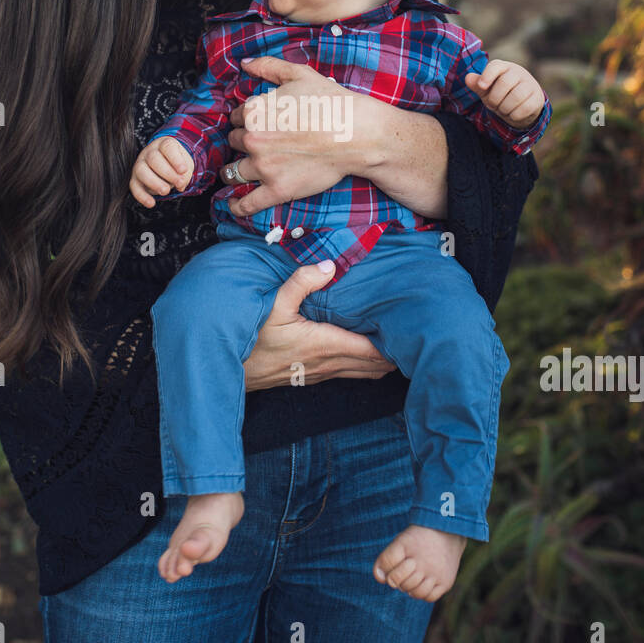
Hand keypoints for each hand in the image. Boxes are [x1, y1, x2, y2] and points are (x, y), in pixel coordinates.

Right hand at [129, 136, 193, 207]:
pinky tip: (151, 203)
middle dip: (168, 173)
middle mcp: (150, 152)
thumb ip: (185, 174)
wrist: (168, 164)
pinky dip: (142, 196)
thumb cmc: (177, 163)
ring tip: (166, 191)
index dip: (175, 159)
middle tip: (179, 183)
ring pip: (141, 171)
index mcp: (164, 144)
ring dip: (154, 182)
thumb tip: (180, 184)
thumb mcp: (186, 165)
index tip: (183, 170)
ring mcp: (140, 164)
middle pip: (154, 159)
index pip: (167, 147)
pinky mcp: (135, 178)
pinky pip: (134, 186)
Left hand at [223, 56, 361, 217]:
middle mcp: (253, 139)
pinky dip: (237, 206)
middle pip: (234, 143)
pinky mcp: (277, 190)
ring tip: (235, 173)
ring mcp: (264, 167)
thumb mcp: (299, 74)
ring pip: (234, 171)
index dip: (246, 120)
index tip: (258, 124)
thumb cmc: (330, 102)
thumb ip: (267, 66)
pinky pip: (248, 203)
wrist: (356, 134)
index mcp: (254, 111)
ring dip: (233, 171)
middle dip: (242, 143)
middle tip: (257, 144)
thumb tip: (244, 63)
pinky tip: (233, 204)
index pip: (236, 117)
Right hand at [243, 259, 395, 390]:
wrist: (229, 370)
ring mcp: (320, 373)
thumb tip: (330, 265)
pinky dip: (364, 366)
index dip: (394, 344)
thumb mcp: (273, 304)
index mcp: (325, 344)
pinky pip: (347, 374)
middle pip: (373, 364)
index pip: (372, 350)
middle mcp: (328, 363)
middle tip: (414, 338)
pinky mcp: (311, 377)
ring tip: (399, 347)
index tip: (410, 331)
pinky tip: (369, 357)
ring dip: (381, 362)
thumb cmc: (251, 338)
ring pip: (362, 372)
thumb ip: (302, 282)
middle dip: (395, 354)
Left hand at [464, 59, 544, 129]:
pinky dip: (515, 115)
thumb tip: (468, 78)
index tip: (482, 86)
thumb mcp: (487, 90)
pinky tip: (513, 114)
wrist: (520, 106)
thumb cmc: (500, 94)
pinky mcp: (537, 98)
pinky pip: (525, 108)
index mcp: (503, 67)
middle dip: (495, 99)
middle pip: (505, 83)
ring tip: (503, 109)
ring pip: (516, 96)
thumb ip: (477, 84)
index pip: (495, 66)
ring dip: (505, 108)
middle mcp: (518, 72)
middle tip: (493, 105)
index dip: (487, 76)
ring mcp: (530, 84)